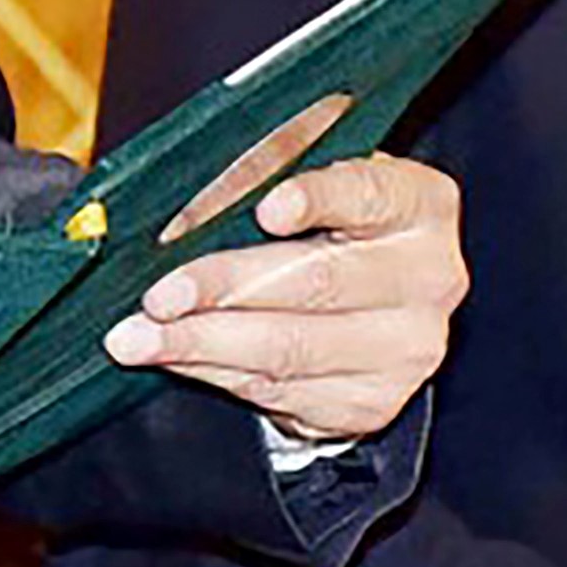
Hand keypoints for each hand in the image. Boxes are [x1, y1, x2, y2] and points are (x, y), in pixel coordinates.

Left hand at [100, 152, 466, 441]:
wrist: (373, 308)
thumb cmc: (332, 224)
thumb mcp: (315, 174)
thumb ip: (272, 165)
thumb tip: (199, 189)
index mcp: (422, 205)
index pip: (370, 194)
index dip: (318, 199)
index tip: (264, 208)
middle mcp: (431, 279)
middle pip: (317, 283)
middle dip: (224, 288)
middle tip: (157, 296)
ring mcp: (407, 349)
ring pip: (290, 349)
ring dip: (201, 344)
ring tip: (136, 339)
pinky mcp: (373, 401)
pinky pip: (280, 392)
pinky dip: (216, 373)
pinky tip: (175, 359)